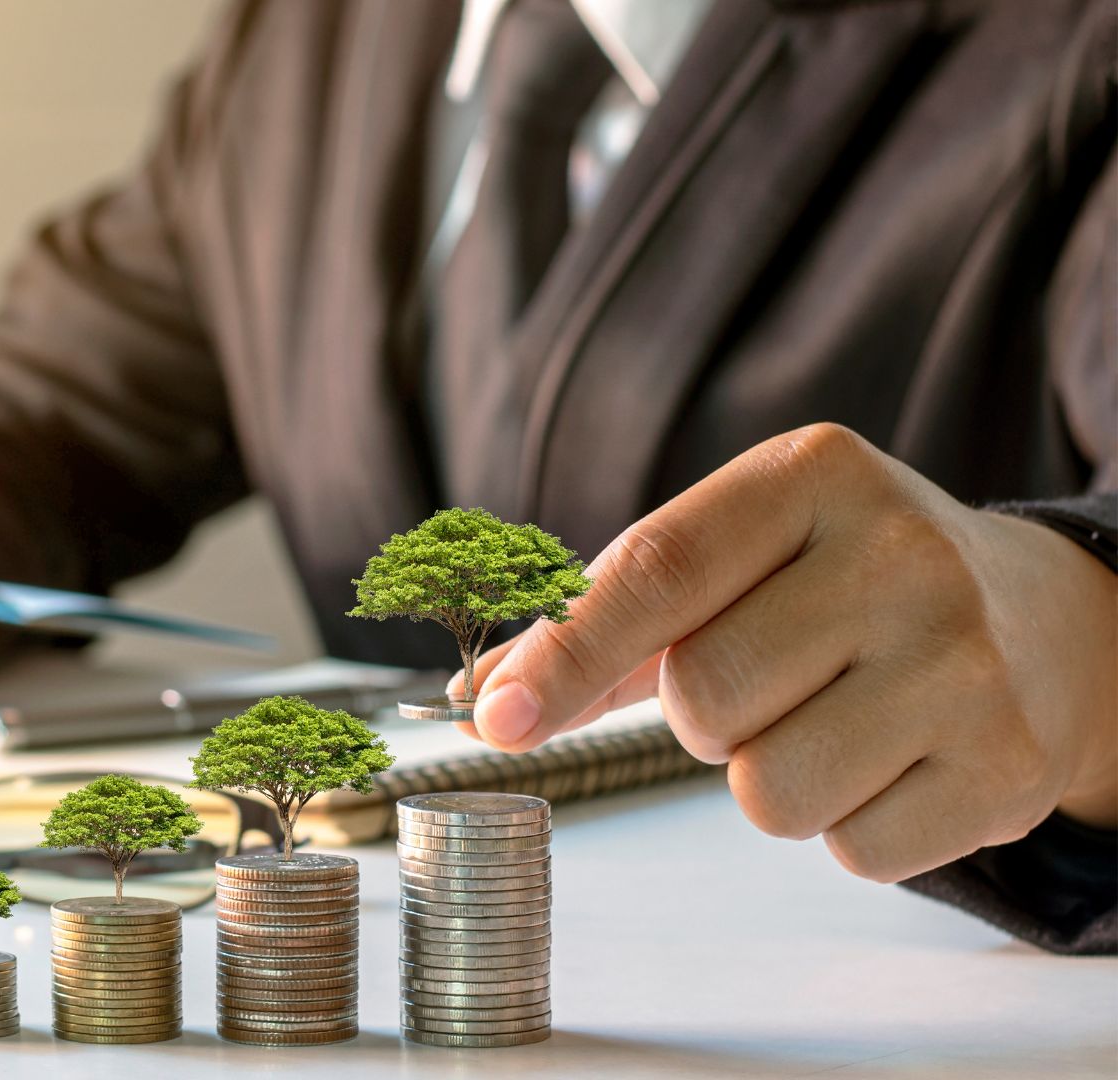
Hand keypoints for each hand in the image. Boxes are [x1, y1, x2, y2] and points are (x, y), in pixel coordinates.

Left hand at [453, 423, 1116, 881]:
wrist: (1046, 624)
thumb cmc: (843, 585)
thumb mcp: (740, 554)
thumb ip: (608, 620)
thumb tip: (481, 696)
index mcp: (812, 476)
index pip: (656, 570)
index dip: (564, 655)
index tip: (495, 720)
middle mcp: (901, 555)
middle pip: (702, 698)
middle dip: (703, 715)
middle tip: (769, 680)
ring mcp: (966, 663)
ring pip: (767, 793)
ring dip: (770, 777)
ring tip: (831, 719)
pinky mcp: (1008, 767)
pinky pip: (850, 851)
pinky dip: (848, 825)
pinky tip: (893, 760)